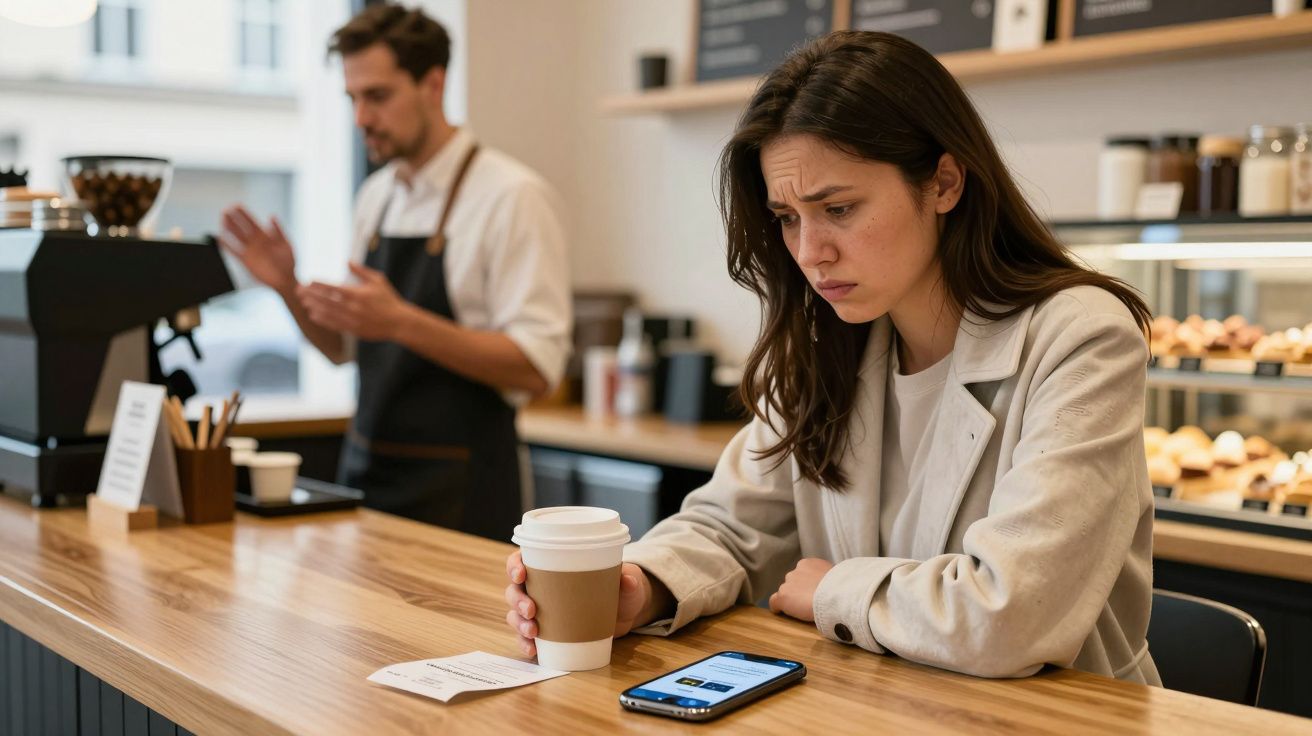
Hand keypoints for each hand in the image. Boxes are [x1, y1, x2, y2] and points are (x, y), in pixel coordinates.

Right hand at [218, 205, 297, 294]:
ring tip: (222, 220)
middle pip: (241, 227)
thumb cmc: (289, 262)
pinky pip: (234, 251)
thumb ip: (279, 230)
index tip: (236, 205)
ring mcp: (250, 251)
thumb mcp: (286, 244)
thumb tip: (272, 216)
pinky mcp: (246, 261)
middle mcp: (255, 242)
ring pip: (236, 237)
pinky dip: (227, 246)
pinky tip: (220, 239)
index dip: (244, 214)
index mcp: (266, 236)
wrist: (286, 279)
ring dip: (229, 229)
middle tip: (225, 210)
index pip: (252, 222)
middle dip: (233, 219)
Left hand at [296, 263, 409, 340]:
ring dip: (314, 307)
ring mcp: (352, 320)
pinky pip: (334, 325)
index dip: (320, 284)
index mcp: (358, 294)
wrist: (399, 323)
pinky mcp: (354, 330)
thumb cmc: (389, 299)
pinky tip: (313, 315)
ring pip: (328, 313)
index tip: (309, 280)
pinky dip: (322, 320)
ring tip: (303, 302)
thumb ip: (361, 271)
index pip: (334, 288)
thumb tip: (347, 261)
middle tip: (299, 290)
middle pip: (327, 300)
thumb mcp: (378, 281)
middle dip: (311, 295)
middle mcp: (353, 308)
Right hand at [504, 551, 651, 657]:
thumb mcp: (626, 581)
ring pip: (517, 615)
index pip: (522, 560)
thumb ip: (628, 579)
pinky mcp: (548, 631)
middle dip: (518, 600)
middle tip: (531, 610)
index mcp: (551, 566)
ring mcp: (542, 610)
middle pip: (515, 590)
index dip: (514, 566)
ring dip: (519, 623)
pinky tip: (532, 649)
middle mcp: (540, 587)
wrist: (625, 613)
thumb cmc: (619, 588)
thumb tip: (627, 579)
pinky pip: (527, 637)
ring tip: (533, 632)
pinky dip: (525, 643)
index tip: (520, 575)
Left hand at [768, 558, 833, 622]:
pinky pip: (774, 602)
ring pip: (785, 592)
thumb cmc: (840, 587)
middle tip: (809, 600)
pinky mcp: (782, 597)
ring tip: (801, 609)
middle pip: (793, 582)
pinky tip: (780, 611)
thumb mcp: (834, 575)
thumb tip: (829, 583)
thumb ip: (826, 577)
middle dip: (799, 590)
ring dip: (791, 598)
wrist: (835, 595)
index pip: (802, 573)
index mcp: (807, 564)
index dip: (807, 583)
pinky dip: (777, 607)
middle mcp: (795, 571)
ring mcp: (787, 584)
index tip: (814, 591)